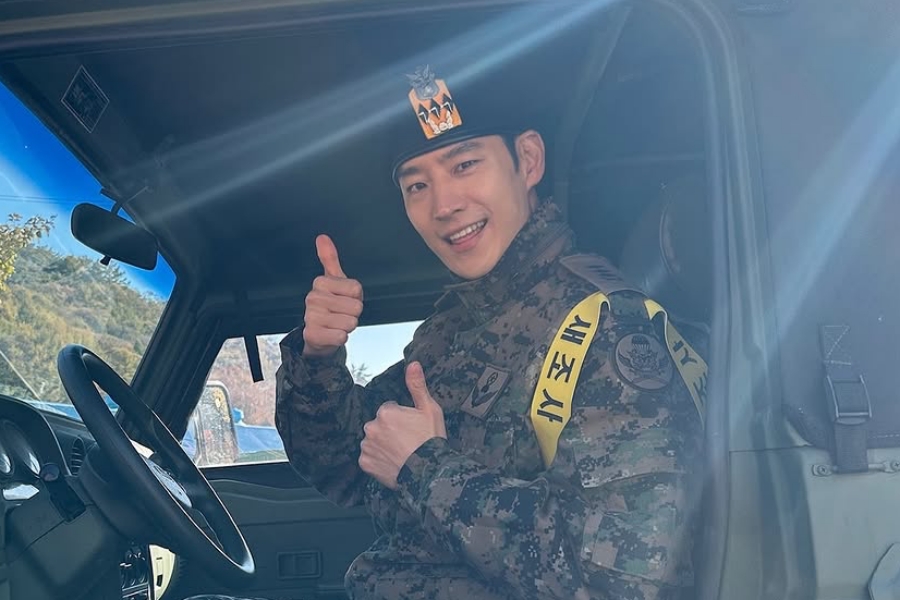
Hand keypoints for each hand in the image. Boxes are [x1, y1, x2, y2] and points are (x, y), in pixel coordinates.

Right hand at [302, 234, 363, 357]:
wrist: (319, 334)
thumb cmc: (331, 305)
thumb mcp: (334, 280)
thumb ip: (329, 259)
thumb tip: (322, 237)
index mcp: (320, 283)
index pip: (356, 289)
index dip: (356, 296)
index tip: (345, 298)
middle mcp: (312, 298)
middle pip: (356, 307)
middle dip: (353, 313)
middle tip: (341, 313)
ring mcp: (311, 317)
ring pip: (350, 322)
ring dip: (347, 326)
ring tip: (336, 323)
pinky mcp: (312, 335)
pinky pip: (340, 337)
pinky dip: (341, 337)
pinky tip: (332, 334)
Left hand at [359, 362, 446, 489]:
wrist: (429, 472)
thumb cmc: (430, 440)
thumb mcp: (429, 409)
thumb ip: (417, 386)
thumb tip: (413, 364)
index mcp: (385, 412)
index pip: (389, 410)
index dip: (401, 419)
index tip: (412, 429)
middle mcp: (371, 427)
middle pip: (378, 425)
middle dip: (389, 431)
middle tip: (407, 442)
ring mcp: (367, 446)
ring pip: (372, 441)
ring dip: (382, 445)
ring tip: (400, 453)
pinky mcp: (365, 463)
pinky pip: (368, 458)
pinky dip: (377, 460)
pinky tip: (392, 462)